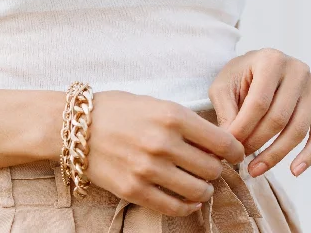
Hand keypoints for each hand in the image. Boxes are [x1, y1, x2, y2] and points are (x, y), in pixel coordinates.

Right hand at [85, 90, 244, 216]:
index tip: (234, 153)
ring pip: (198, 190)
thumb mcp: (156, 103)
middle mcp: (163, 143)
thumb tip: (217, 144)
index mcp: (172, 115)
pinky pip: (174, 207)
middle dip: (217, 169)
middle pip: (212, 169)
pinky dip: (188, 206)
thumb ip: (185, 122)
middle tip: (210, 165)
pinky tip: (187, 198)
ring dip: (204, 189)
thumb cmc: (118, 110)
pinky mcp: (135, 190)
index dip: (235, 150)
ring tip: (198, 182)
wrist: (75, 125)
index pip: (222, 142)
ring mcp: (148, 169)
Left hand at [208, 48, 310, 177]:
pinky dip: (308, 156)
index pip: (259, 102)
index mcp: (271, 59)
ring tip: (255, 169)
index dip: (244, 128)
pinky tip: (294, 171)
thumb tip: (231, 143)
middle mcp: (297, 69)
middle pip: (279, 117)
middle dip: (257, 142)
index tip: (230, 147)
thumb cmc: (239, 78)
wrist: (257, 68)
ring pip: (298, 130)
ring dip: (276, 154)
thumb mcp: (223, 87)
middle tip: (239, 157)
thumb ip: (225, 111)